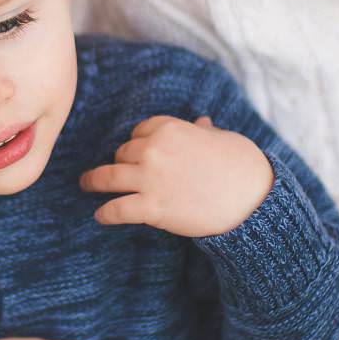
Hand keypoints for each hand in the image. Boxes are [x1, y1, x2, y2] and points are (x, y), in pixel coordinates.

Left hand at [78, 115, 271, 236]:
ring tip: (86, 184)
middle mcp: (154, 150)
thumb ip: (204, 131)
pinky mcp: (152, 208)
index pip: (140, 131)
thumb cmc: (243, 166)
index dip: (138, 142)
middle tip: (115, 172)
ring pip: (109, 177)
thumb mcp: (223, 139)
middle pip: (123, 153)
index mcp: (170, 128)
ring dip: (93, 181)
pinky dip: (105, 214)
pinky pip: (117, 209)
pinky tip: (99, 216)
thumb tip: (201, 123)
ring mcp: (150, 179)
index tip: (136, 150)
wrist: (252, 201)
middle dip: (122, 162)